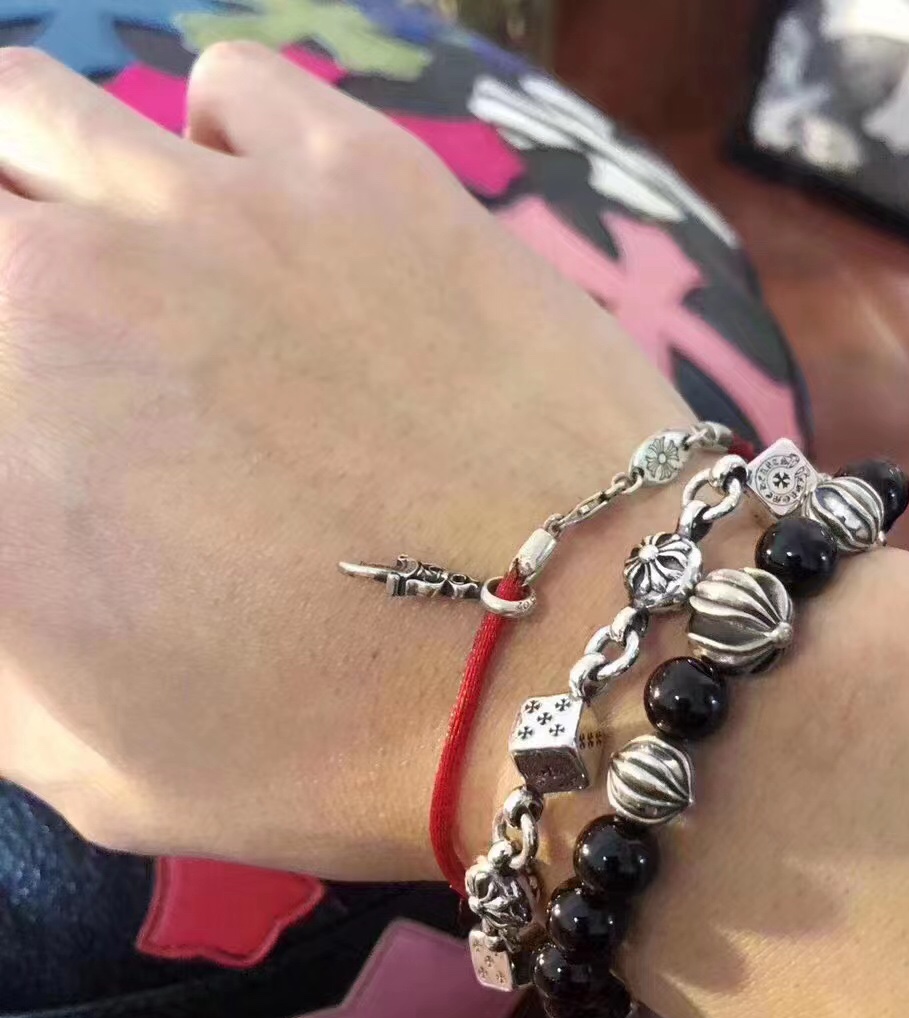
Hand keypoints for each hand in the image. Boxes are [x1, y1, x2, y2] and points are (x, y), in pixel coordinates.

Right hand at [0, 43, 692, 876]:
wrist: (574, 651)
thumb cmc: (341, 743)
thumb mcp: (100, 761)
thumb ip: (0, 654)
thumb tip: (19, 537)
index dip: (12, 407)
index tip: (50, 442)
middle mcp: (68, 282)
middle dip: (2, 279)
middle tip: (67, 363)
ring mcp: (219, 202)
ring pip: (42, 111)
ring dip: (54, 185)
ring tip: (132, 273)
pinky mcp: (363, 171)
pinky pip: (230, 89)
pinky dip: (215, 144)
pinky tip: (263, 228)